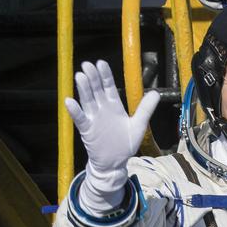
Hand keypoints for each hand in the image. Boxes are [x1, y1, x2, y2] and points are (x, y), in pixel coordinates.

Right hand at [65, 60, 158, 215]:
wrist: (115, 163)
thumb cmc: (125, 144)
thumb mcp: (138, 125)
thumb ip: (145, 109)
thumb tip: (156, 93)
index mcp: (114, 106)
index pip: (108, 87)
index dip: (105, 75)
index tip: (101, 63)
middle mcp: (102, 109)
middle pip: (96, 90)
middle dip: (92, 77)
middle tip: (87, 64)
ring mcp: (93, 119)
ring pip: (87, 101)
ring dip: (83, 89)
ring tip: (79, 76)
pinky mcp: (87, 130)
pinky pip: (80, 119)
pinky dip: (75, 111)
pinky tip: (70, 101)